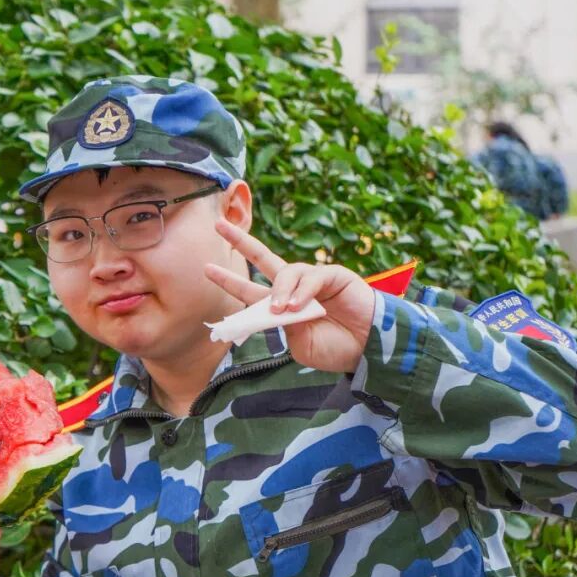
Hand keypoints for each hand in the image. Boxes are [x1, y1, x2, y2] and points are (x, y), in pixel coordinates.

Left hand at [204, 218, 375, 373]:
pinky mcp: (333, 275)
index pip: (250, 290)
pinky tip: (298, 306)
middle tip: (219, 225)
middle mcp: (293, 289)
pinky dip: (302, 291)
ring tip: (281, 310)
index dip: (230, 280)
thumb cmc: (335, 350)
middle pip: (263, 259)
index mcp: (281, 308)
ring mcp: (313, 279)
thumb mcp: (301, 345)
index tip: (207, 269)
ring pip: (286, 272)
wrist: (369, 351)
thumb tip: (274, 305)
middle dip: (242, 241)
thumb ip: (283, 327)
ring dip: (279, 291)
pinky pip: (312, 277)